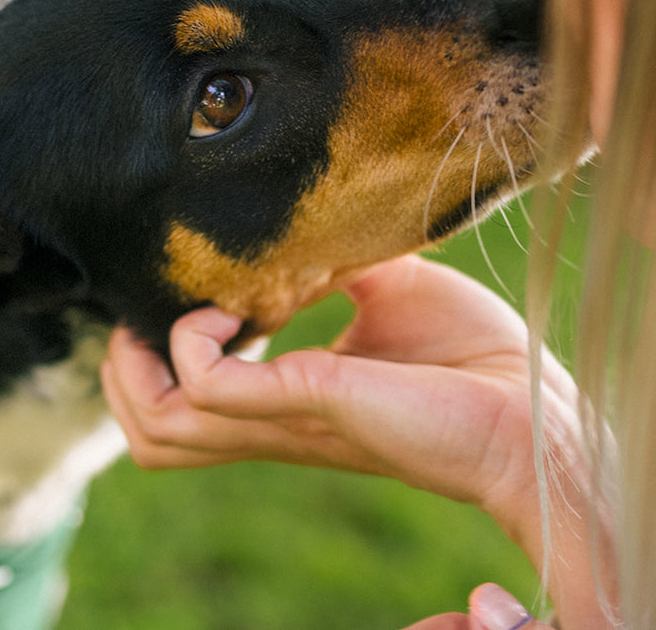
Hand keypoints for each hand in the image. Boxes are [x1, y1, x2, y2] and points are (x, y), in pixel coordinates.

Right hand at [99, 255, 615, 628]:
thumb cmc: (477, 360)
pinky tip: (230, 312)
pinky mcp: (308, 402)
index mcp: (287, 402)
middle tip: (154, 321)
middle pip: (148, 437)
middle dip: (123, 376)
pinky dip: (191, 344)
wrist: (532, 409)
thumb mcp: (392, 292)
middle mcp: (273, 421)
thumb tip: (307, 219)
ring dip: (141, 367)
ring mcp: (284, 418)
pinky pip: (204, 388)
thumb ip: (336, 267)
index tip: (179, 301)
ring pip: (156, 431)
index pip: (184, 409)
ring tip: (185, 316)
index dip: (154, 361)